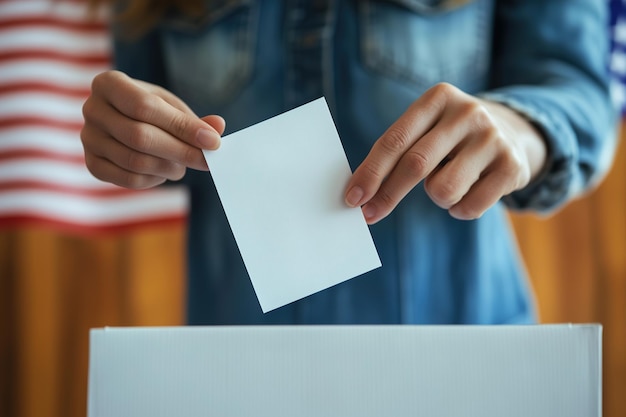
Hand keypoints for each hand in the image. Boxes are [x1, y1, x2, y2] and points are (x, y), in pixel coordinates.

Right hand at [81, 70, 224, 188]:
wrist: (121, 122)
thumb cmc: (151, 111)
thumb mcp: (171, 107)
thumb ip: (193, 119)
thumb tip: (218, 127)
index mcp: (108, 83)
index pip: (145, 107)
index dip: (182, 126)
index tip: (213, 142)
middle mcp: (91, 109)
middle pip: (139, 137)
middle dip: (180, 151)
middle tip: (207, 161)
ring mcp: (88, 139)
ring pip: (135, 161)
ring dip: (168, 167)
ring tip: (184, 165)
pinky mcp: (92, 164)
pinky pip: (128, 180)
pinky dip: (154, 179)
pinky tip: (164, 172)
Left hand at [344, 83, 546, 221]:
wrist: (512, 133)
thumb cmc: (449, 138)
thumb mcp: (424, 131)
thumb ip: (396, 153)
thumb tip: (360, 193)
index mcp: (438, 98)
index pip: (394, 140)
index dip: (371, 172)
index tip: (352, 198)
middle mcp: (468, 112)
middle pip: (415, 164)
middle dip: (388, 195)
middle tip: (370, 215)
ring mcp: (493, 138)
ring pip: (443, 190)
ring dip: (436, 198)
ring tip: (446, 184)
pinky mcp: (512, 166)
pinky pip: (470, 207)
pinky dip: (460, 210)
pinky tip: (468, 192)